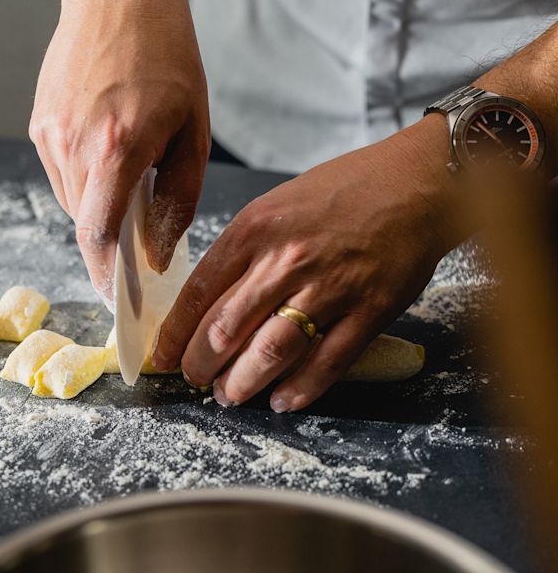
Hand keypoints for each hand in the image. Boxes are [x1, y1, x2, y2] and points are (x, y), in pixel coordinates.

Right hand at [29, 0, 209, 307]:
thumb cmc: (168, 58)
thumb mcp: (194, 130)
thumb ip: (177, 199)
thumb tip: (157, 252)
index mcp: (117, 147)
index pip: (99, 235)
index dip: (106, 275)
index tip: (118, 299)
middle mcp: (74, 145)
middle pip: (83, 224)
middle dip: (108, 250)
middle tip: (134, 260)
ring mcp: (49, 134)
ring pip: (71, 202)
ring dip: (98, 214)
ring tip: (128, 194)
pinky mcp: (40, 124)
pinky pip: (61, 176)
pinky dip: (85, 186)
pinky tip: (108, 164)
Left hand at [153, 116, 467, 411]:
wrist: (417, 182)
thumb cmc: (344, 190)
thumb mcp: (277, 204)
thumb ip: (243, 250)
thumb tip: (211, 300)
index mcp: (256, 229)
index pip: (199, 292)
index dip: (176, 334)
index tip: (164, 356)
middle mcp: (286, 260)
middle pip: (227, 328)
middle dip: (202, 364)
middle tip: (196, 380)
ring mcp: (330, 287)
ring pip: (271, 351)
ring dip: (243, 382)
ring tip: (231, 395)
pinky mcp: (369, 310)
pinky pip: (326, 362)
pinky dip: (300, 389)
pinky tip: (282, 400)